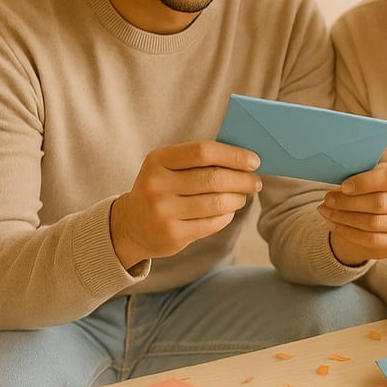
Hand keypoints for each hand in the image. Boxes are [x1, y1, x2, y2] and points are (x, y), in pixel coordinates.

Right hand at [110, 141, 262, 269]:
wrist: (130, 225)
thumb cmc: (161, 188)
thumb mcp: (168, 166)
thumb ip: (199, 159)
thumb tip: (245, 158)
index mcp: (158, 160)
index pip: (203, 151)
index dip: (234, 155)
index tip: (254, 161)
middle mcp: (157, 184)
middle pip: (213, 179)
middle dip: (242, 180)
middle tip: (255, 182)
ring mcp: (163, 211)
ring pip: (216, 203)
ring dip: (238, 198)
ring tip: (243, 196)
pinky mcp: (172, 234)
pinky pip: (212, 223)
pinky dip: (227, 215)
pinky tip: (229, 210)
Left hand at [318, 161, 386, 265]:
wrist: (381, 210)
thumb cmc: (373, 185)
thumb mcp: (369, 173)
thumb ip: (359, 173)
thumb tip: (335, 178)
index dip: (364, 183)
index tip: (343, 186)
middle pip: (380, 203)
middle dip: (348, 202)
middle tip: (327, 200)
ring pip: (373, 223)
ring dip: (344, 218)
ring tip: (326, 211)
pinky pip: (371, 240)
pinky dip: (347, 232)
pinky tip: (333, 224)